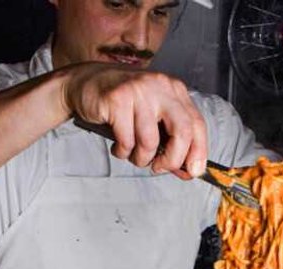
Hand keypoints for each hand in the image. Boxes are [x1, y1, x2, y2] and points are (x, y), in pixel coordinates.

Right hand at [60, 63, 206, 178]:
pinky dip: (123, 151)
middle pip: (182, 131)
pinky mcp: (116, 99)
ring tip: (133, 156)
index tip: (193, 171)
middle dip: (173, 159)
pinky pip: (127, 140)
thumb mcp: (153, 116)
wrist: (83, 83)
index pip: (197, 124)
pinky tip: (118, 147)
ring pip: (150, 141)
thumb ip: (171, 140)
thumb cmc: (123, 105)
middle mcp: (160, 87)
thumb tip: (189, 170)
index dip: (199, 152)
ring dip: (141, 158)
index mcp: (175, 90)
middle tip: (160, 168)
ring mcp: (138, 91)